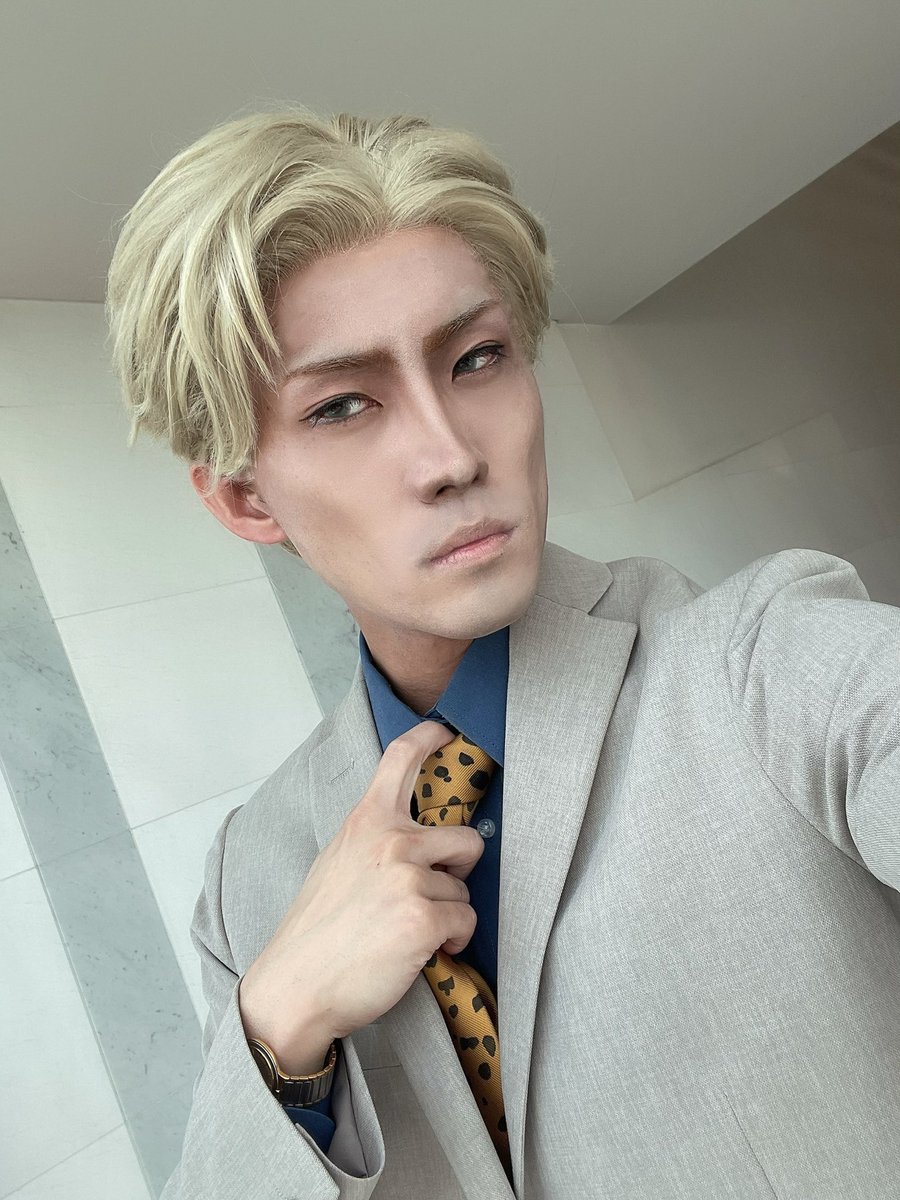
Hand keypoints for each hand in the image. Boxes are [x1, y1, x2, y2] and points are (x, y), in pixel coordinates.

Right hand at [239, 720, 484, 1072]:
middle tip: (432, 894)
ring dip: (448, 914)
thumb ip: (374, 840)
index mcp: (366, 821)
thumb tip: (415, 838)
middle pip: (466, 838)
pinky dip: (454, 941)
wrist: (296, 986)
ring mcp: (409, 877)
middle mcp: (391, 840)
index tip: (445, 731)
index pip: (400, 759)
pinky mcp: (424, 917)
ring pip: (463, 890)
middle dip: (460, 871)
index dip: (429, 738)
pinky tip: (425, 952)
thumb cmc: (316, 931)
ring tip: (410, 932)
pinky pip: (466, 921)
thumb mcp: (337, 861)